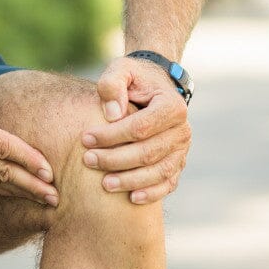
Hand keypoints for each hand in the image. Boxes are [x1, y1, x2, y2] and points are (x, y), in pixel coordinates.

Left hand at [80, 55, 191, 204]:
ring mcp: (182, 149)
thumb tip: (112, 114)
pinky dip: (152, 193)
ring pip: (159, 171)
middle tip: (88, 160)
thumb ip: (112, 84)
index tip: (85, 138)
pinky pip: (168, 183)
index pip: (140, 127)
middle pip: (148, 152)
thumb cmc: (133, 79)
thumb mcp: (120, 70)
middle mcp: (182, 130)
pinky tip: (131, 198)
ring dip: (130, 180)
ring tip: (104, 184)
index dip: (112, 136)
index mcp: (172, 105)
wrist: (153, 87)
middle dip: (115, 159)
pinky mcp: (178, 164)